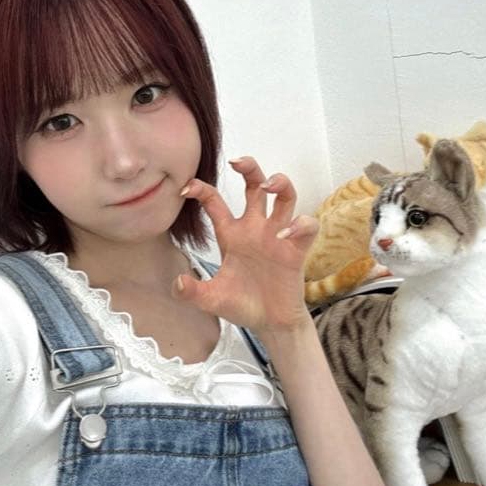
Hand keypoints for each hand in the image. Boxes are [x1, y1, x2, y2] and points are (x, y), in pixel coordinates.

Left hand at [172, 156, 318, 335]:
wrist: (269, 324)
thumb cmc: (242, 305)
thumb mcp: (212, 299)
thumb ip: (193, 293)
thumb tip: (178, 284)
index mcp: (231, 235)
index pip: (215, 203)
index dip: (201, 190)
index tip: (186, 187)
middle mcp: (254, 229)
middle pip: (255, 186)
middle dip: (249, 168)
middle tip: (238, 162)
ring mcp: (277, 236)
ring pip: (284, 196)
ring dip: (280, 183)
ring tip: (268, 186)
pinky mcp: (296, 249)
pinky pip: (306, 226)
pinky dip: (300, 224)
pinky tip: (285, 233)